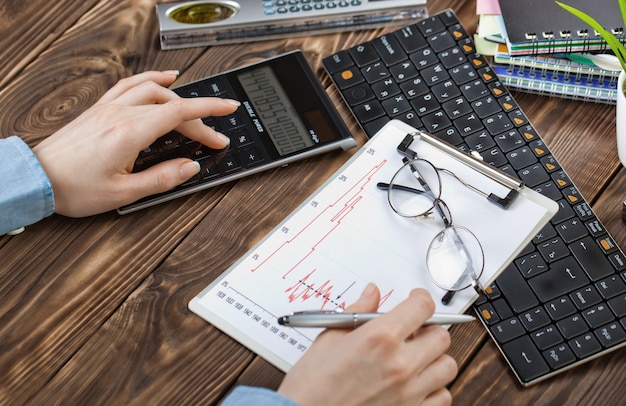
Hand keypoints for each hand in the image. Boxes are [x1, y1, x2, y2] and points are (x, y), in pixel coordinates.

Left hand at [32, 70, 239, 216]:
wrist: (37, 178)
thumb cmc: (74, 188)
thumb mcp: (124, 193)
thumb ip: (162, 178)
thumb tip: (190, 167)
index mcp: (130, 133)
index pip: (180, 114)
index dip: (209, 111)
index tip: (229, 110)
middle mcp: (121, 114)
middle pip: (171, 105)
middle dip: (199, 118)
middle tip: (214, 137)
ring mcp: (109, 108)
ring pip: (153, 90)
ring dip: (180, 95)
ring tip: (198, 102)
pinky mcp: (100, 110)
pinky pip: (129, 85)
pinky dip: (150, 79)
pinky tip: (162, 79)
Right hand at [278, 284, 457, 405]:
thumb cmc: (313, 385)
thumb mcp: (329, 338)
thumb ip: (357, 311)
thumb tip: (372, 294)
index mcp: (380, 338)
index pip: (422, 307)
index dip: (421, 298)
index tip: (417, 300)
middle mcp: (400, 364)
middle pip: (441, 336)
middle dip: (429, 329)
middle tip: (414, 330)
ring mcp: (409, 391)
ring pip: (447, 366)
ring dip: (435, 358)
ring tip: (417, 357)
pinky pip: (443, 397)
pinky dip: (435, 388)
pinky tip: (417, 383)